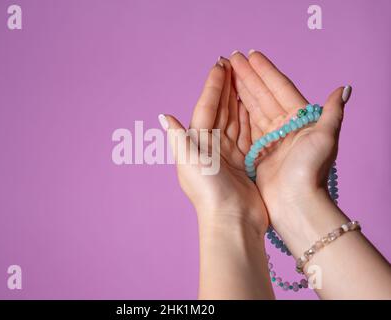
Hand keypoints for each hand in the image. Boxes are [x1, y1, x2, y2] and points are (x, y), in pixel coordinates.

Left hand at [159, 57, 274, 298]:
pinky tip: (256, 104)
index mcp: (197, 142)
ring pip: (236, 119)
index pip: (206, 107)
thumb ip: (179, 137)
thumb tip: (163, 116)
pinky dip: (252, 118)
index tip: (220, 65)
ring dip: (240, 98)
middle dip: (226, 87)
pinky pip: (249, 133)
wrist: (231, 221)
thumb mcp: (189, 161)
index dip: (212, 86)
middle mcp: (212, 146)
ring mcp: (229, 154)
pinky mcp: (245, 162)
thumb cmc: (208, 191)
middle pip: (221, 110)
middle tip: (234, 64)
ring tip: (246, 77)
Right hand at [229, 50, 350, 245]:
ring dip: (241, 90)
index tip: (251, 55)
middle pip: (264, 95)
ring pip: (253, 108)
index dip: (266, 71)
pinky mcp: (257, 152)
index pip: (281, 88)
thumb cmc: (310, 171)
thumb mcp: (326, 138)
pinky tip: (228, 101)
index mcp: (301, 120)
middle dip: (248, 76)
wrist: (296, 203)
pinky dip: (237, 112)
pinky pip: (246, 127)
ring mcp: (270, 139)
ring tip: (227, 73)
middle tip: (232, 58)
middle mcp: (285, 127)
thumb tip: (344, 88)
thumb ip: (332, 112)